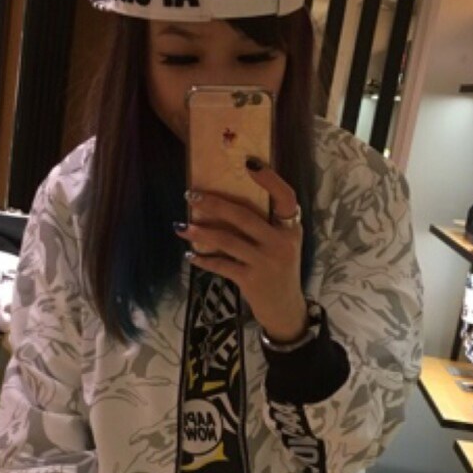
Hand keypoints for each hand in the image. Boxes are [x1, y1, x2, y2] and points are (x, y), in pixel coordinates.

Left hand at [177, 160, 308, 343]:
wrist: (286, 309)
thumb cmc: (279, 271)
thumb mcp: (283, 245)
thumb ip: (267, 226)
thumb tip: (228, 202)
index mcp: (291, 229)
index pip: (286, 197)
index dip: (270, 179)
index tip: (249, 163)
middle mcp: (281, 243)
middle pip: (244, 216)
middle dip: (214, 204)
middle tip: (192, 195)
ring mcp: (266, 262)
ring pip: (228, 240)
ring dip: (201, 232)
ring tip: (181, 227)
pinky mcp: (251, 280)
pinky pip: (221, 265)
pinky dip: (203, 260)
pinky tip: (190, 255)